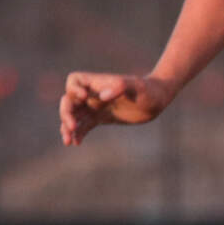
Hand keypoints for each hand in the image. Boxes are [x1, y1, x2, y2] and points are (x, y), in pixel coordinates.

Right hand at [59, 72, 173, 144]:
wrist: (157, 100)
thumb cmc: (148, 90)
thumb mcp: (136, 87)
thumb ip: (120, 87)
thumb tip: (103, 96)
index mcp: (98, 83)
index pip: (74, 81)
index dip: (73, 89)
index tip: (84, 98)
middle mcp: (93, 94)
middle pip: (69, 101)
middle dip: (66, 113)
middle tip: (72, 126)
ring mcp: (96, 107)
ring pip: (74, 116)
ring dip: (67, 127)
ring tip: (68, 141)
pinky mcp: (101, 118)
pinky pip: (84, 126)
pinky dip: (78, 134)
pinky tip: (76, 143)